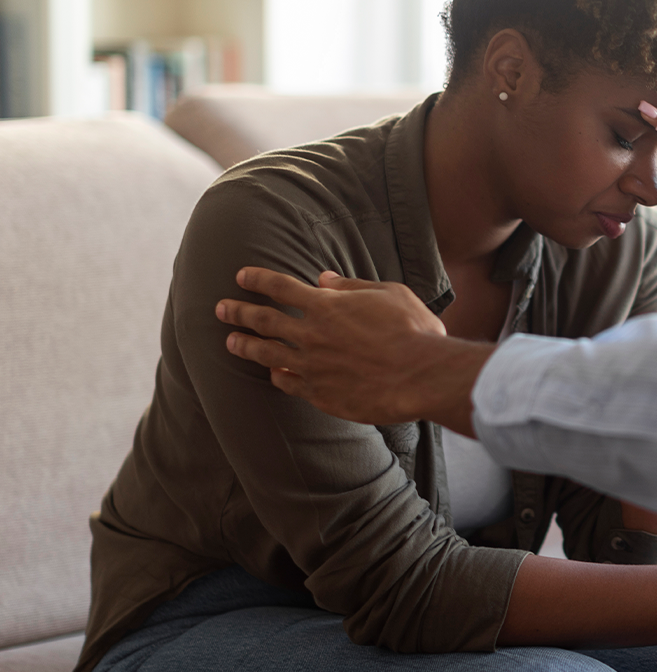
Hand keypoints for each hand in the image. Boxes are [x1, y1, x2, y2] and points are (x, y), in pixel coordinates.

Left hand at [215, 267, 491, 433]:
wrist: (421, 377)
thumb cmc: (414, 332)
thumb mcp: (391, 293)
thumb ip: (353, 285)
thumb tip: (324, 279)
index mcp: (327, 306)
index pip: (280, 287)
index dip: (257, 279)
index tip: (241, 276)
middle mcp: (312, 335)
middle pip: (263, 320)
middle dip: (238, 312)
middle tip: (220, 308)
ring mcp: (313, 367)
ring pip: (267, 354)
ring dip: (246, 345)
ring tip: (230, 341)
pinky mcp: (321, 394)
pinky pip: (289, 383)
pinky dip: (277, 375)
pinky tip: (272, 373)